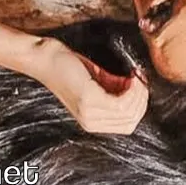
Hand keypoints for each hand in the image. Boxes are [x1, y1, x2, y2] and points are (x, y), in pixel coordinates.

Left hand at [31, 38, 148, 133]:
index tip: (141, 86)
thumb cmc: (69, 66)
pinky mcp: (89, 99)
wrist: (44, 59)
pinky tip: (130, 77)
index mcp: (92, 121)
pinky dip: (131, 89)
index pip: (127, 125)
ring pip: (129, 112)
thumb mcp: (97, 81)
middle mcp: (90, 122)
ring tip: (136, 77)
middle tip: (141, 80)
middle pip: (131, 121)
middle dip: (142, 100)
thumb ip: (115, 88)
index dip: (140, 106)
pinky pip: (120, 102)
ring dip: (139, 93)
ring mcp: (89, 112)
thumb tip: (138, 87)